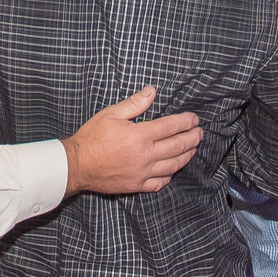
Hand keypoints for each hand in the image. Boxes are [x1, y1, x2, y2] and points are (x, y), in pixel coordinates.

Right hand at [63, 85, 204, 195]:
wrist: (77, 164)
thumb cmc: (92, 137)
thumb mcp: (111, 114)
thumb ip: (134, 104)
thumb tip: (152, 91)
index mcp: (140, 136)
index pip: (171, 127)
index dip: (186, 122)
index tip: (194, 119)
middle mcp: (146, 155)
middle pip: (177, 146)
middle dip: (192, 138)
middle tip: (200, 133)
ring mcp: (143, 172)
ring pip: (173, 165)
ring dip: (186, 155)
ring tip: (193, 148)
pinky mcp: (137, 185)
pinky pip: (160, 182)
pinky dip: (170, 175)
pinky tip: (173, 169)